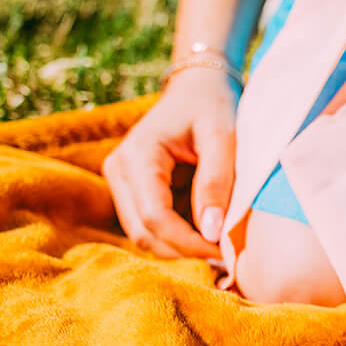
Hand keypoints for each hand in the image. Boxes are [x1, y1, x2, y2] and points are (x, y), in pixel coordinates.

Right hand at [103, 68, 238, 259]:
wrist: (198, 88)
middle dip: (184, 250)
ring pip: (144, 235)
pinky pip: (151, 225)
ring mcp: (120, 182)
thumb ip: (217, 182)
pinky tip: (208, 233)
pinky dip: (178, 236)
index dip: (189, 242)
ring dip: (181, 246)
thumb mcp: (223, 137)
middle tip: (226, 256)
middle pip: (144, 233)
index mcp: (137, 155)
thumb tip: (212, 233)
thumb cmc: (213, 106)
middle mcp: (118, 170)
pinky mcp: (132, 190)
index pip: (154, 217)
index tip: (225, 251)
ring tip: (220, 246)